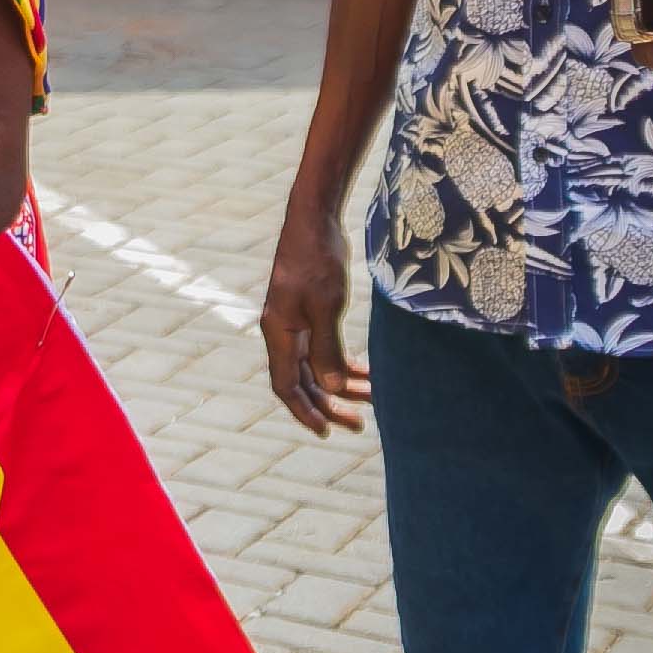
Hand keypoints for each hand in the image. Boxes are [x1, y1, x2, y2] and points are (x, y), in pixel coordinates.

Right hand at [263, 206, 370, 434]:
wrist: (314, 221)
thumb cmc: (318, 260)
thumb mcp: (326, 306)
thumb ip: (327, 349)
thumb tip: (333, 388)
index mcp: (279, 333)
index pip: (285, 386)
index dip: (304, 412)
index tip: (326, 432)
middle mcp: (283, 332)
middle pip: (302, 381)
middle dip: (329, 405)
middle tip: (358, 424)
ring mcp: (296, 322)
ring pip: (316, 367)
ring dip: (342, 386)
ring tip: (373, 399)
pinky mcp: (310, 312)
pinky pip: (324, 349)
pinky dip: (344, 364)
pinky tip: (368, 372)